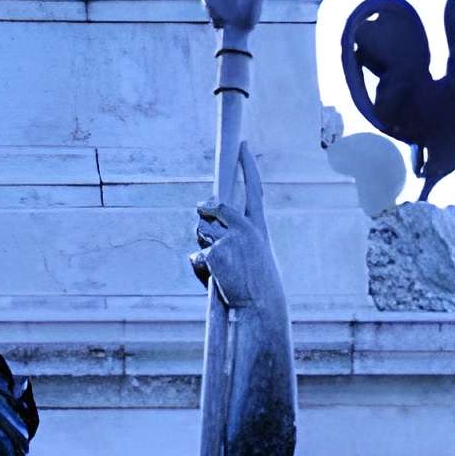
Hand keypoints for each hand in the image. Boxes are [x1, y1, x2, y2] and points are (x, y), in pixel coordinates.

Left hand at [191, 144, 279, 310]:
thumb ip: (234, 237)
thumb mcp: (253, 257)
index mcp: (259, 229)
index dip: (248, 167)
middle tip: (201, 211)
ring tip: (219, 266)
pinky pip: (196, 255)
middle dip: (204, 210)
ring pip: (201, 231)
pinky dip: (199, 268)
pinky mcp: (214, 255)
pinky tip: (214, 279)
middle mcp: (246, 229)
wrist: (259, 309)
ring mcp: (229, 241)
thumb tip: (204, 223)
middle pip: (215, 207)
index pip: (254, 190)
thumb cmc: (257, 287)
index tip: (243, 146)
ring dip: (202, 244)